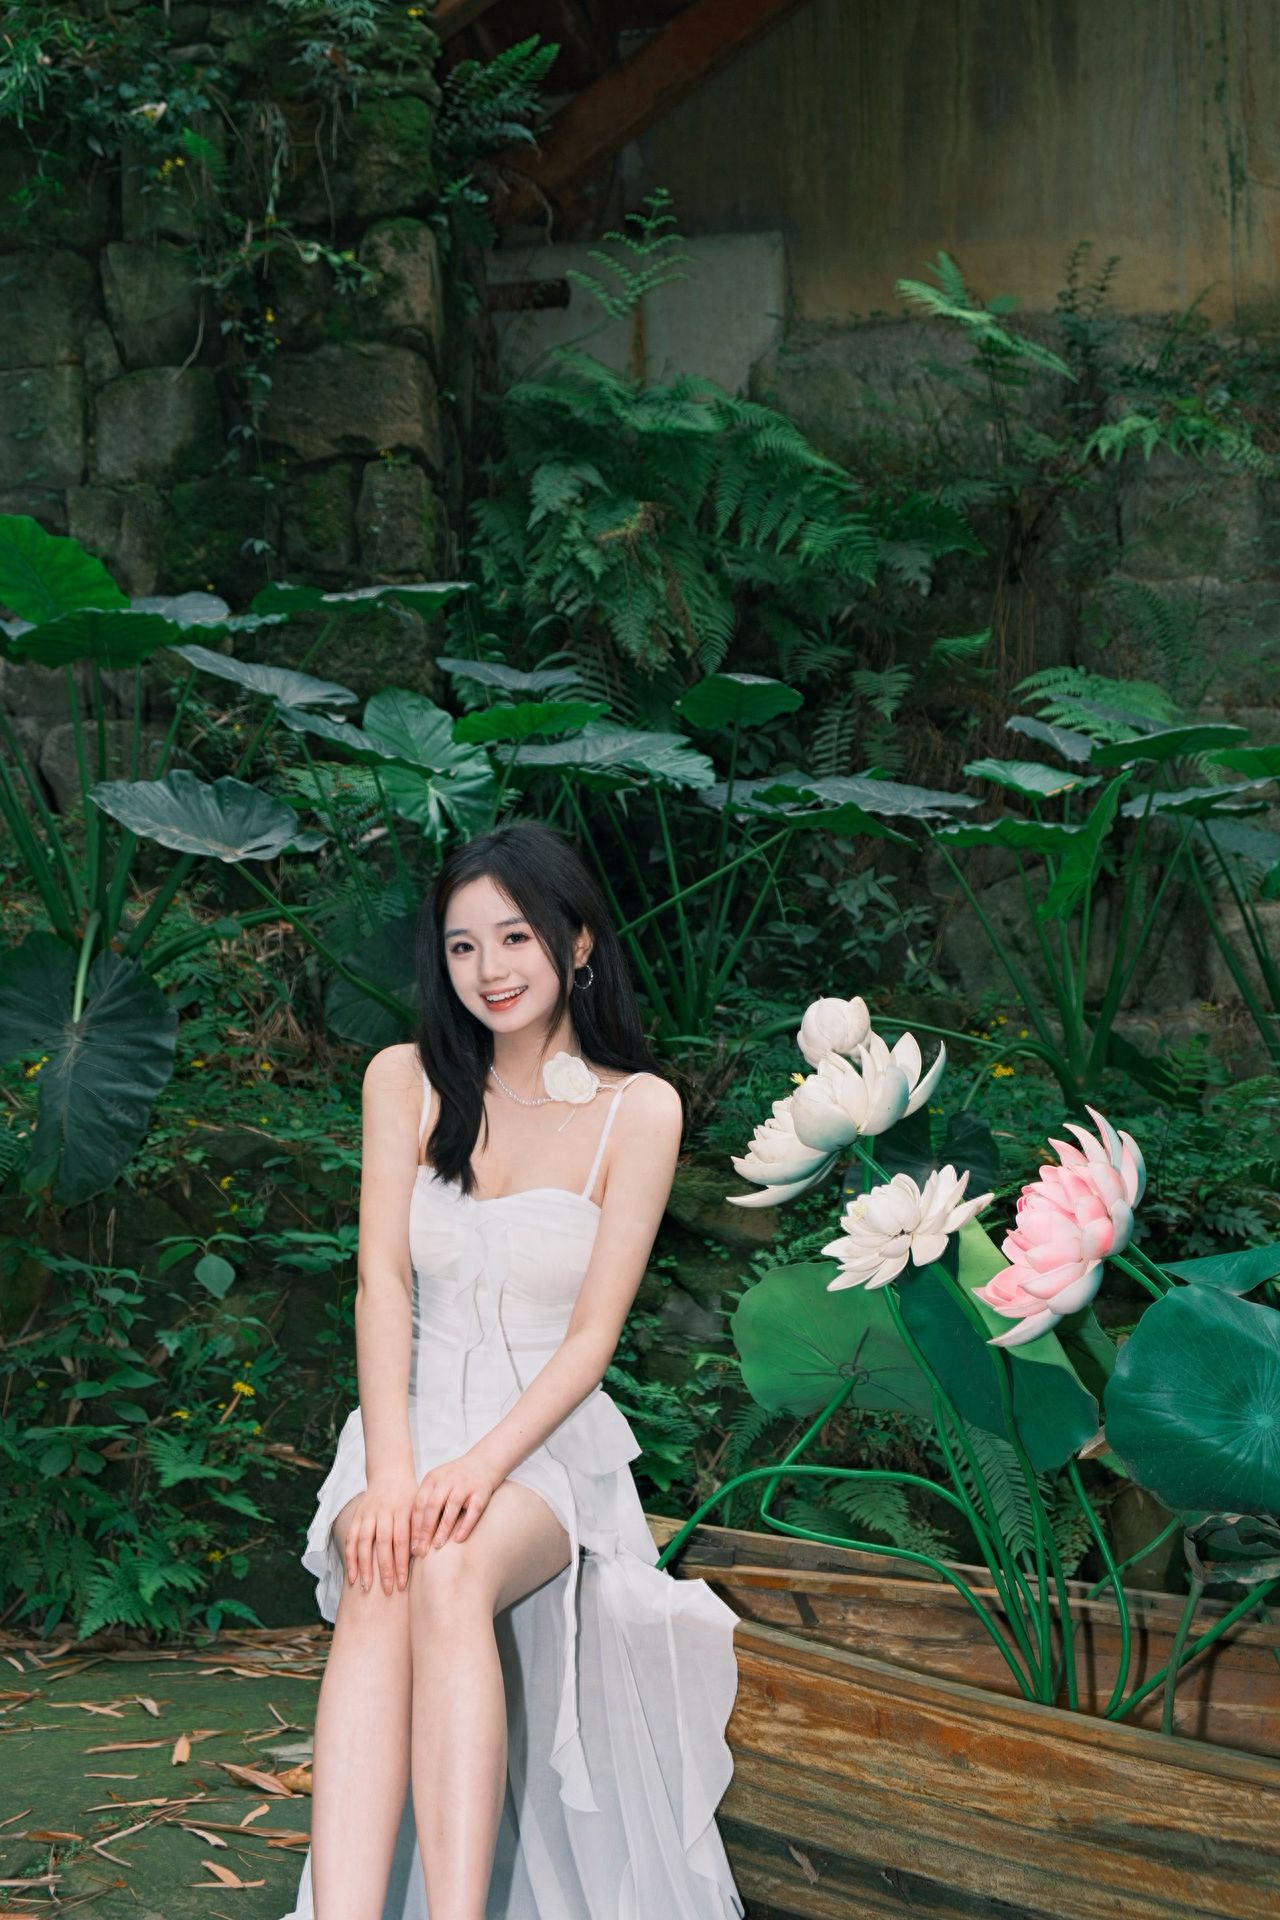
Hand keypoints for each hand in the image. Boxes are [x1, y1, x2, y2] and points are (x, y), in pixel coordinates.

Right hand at [345, 1469, 418, 1596]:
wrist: (390, 1474)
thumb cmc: (411, 1498)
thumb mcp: (420, 1507)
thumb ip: (421, 1528)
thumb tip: (423, 1554)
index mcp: (402, 1509)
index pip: (402, 1540)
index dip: (402, 1563)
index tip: (403, 1584)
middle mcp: (384, 1511)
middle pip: (383, 1543)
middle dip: (385, 1568)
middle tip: (388, 1590)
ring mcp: (368, 1513)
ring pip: (363, 1541)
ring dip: (364, 1566)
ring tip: (366, 1587)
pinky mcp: (357, 1516)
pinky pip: (351, 1538)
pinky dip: (350, 1558)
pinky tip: (352, 1576)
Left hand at [411, 1451, 500, 1554]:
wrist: (483, 1462)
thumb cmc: (455, 1479)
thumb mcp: (437, 1484)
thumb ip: (425, 1503)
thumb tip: (412, 1535)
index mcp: (432, 1478)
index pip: (419, 1504)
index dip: (414, 1526)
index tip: (410, 1546)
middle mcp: (448, 1479)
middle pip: (432, 1506)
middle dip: (425, 1530)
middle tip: (420, 1550)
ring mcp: (465, 1485)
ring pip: (452, 1506)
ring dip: (443, 1528)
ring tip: (437, 1546)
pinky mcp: (481, 1491)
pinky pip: (473, 1510)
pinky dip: (466, 1525)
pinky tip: (459, 1539)